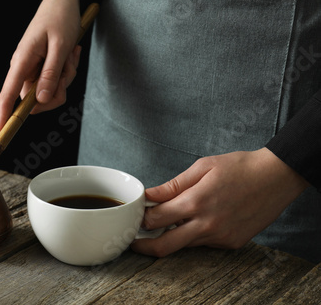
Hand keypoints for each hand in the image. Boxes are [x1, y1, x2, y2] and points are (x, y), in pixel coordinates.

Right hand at [0, 0, 81, 136]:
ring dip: (65, 79)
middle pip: (36, 100)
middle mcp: (23, 68)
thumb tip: (40, 101)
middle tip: (68, 68)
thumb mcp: (60, 46)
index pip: (7, 95)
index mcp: (22, 61)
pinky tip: (70, 55)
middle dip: (57, 90)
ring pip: (48, 92)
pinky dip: (66, 73)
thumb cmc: (59, 19)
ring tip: (70, 56)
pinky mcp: (41, 68)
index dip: (3, 116)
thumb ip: (51, 74)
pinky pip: (54, 82)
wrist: (63, 2)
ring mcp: (32, 69)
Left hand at [131, 148, 309, 256]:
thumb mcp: (202, 167)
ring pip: (185, 245)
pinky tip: (199, 220)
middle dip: (145, 246)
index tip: (138, 215)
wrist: (276, 178)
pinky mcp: (231, 243)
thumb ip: (173, 185)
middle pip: (165, 246)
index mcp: (196, 202)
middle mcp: (207, 224)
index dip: (142, 218)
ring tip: (169, 223)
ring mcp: (220, 237)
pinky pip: (204, 244)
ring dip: (172, 237)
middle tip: (136, 241)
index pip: (156, 219)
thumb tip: (149, 195)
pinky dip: (195, 235)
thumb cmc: (239, 167)